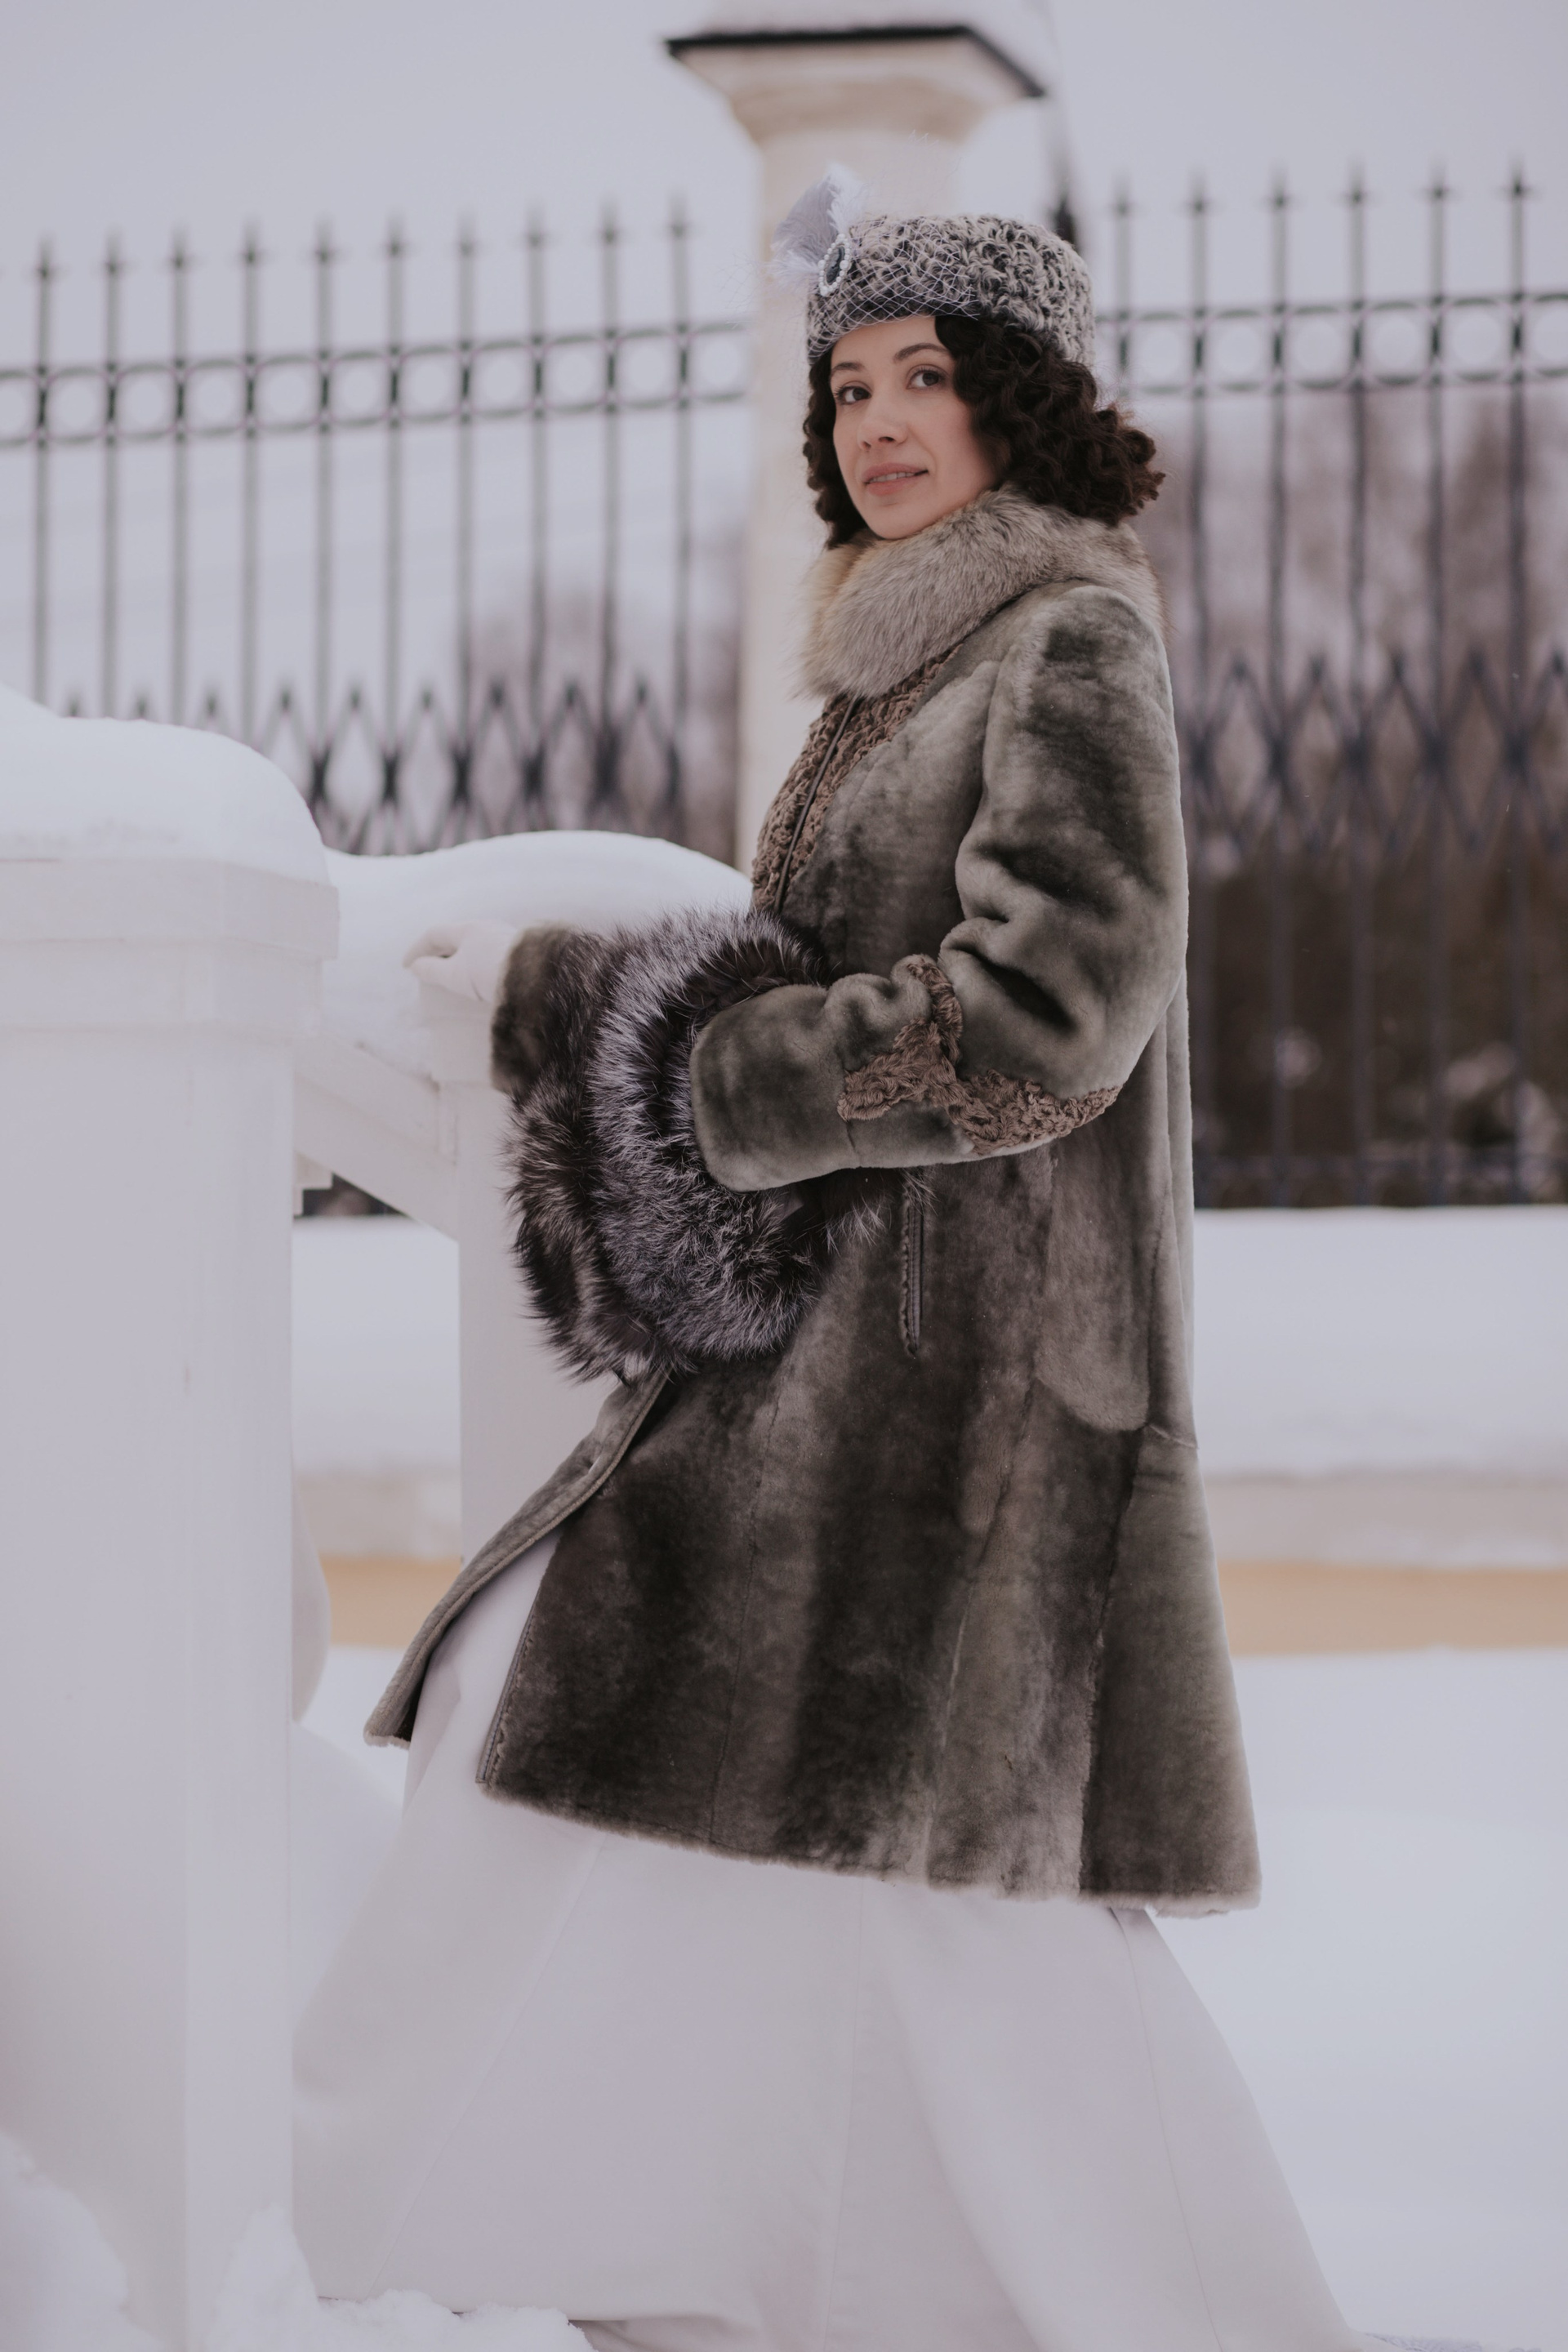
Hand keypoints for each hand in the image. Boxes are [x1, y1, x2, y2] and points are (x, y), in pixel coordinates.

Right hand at [403, 920, 520, 1006]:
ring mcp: (506, 939)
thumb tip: (416, 966)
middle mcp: (488, 928)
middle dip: (439, 953)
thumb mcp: (455, 975)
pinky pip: (490, 956)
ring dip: (459, 959)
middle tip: (427, 969)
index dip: (417, 949)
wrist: (538, 978)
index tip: (406, 967)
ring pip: (475, 946)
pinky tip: (480, 980)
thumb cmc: (489, 973)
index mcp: (468, 928)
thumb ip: (432, 970)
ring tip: (452, 976)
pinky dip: (476, 965)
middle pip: (456, 938)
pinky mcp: (521, 953)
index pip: (435, 934)